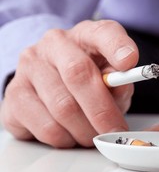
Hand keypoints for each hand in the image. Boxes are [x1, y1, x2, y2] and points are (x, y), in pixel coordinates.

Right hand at [1, 20, 138, 147]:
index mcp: (86, 34)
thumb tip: (120, 87)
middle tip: (115, 131)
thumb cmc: (89, 80)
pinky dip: (65, 139)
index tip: (129, 62)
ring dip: (85, 130)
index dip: (117, 46)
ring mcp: (29, 67)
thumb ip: (120, 81)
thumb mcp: (112, 77)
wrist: (51, 83)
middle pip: (78, 75)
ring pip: (62, 107)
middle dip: (102, 110)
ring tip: (93, 136)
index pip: (103, 32)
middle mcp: (54, 44)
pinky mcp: (15, 95)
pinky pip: (45, 126)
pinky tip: (70, 136)